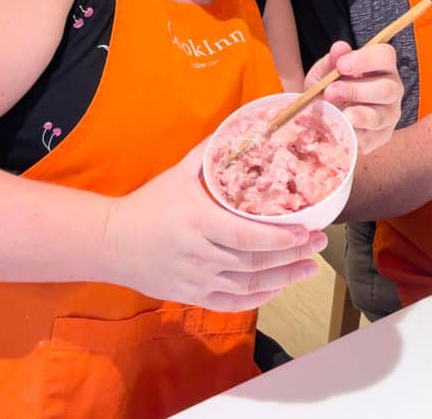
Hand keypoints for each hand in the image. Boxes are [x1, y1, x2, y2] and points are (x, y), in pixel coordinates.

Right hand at [104, 141, 326, 311]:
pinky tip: (278, 288)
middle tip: (320, 245)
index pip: (247, 237)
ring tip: (310, 269)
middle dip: (293, 255)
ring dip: (284, 279)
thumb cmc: (148, 203)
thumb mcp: (178, 173)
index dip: (281, 238)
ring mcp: (196, 279)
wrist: (111, 242)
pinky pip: (232, 302)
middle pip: (255, 263)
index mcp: (198, 221)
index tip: (308, 231)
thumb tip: (240, 129)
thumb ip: (210, 153)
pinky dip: (258, 298)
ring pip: (249, 285)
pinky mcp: (192, 296)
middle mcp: (200, 254)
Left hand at [310, 40, 403, 153]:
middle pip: (386, 88)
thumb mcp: (324, 73)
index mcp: (381, 66)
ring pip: (381, 115)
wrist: (324, 118)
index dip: (365, 59)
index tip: (341, 65)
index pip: (385, 56)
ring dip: (358, 115)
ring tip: (340, 115)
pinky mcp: (382, 136)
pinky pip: (371, 138)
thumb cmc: (330, 89)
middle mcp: (392, 89)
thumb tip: (339, 48)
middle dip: (357, 90)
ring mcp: (389, 114)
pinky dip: (355, 135)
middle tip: (331, 92)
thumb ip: (331, 62)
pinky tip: (342, 130)